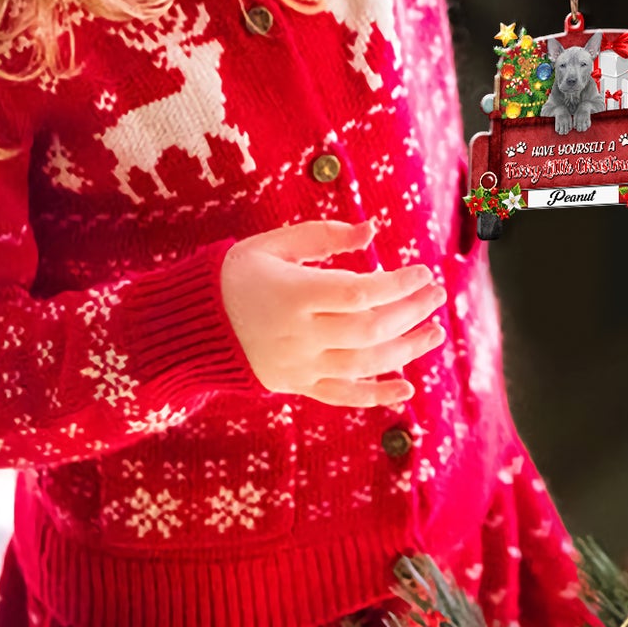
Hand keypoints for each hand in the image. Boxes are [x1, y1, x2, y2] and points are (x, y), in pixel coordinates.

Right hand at [220, 218, 447, 406]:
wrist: (190, 325)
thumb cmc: (236, 274)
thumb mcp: (273, 244)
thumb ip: (324, 236)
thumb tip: (372, 231)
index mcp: (294, 294)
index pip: (360, 293)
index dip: (397, 284)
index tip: (422, 271)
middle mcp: (300, 335)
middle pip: (369, 329)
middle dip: (410, 312)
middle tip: (437, 295)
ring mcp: (299, 365)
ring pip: (364, 364)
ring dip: (406, 349)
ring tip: (435, 332)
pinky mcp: (297, 385)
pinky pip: (342, 395)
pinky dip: (376, 395)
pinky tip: (407, 388)